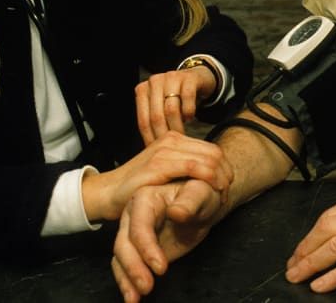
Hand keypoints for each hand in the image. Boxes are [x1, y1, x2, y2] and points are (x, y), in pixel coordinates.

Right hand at [82, 131, 230, 222]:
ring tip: (221, 196)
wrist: (110, 191)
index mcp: (173, 139)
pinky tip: (212, 191)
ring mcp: (164, 151)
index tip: (224, 188)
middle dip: (225, 174)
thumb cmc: (138, 185)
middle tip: (225, 194)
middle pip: (214, 153)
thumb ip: (182, 165)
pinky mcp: (159, 164)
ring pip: (208, 159)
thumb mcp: (163, 170)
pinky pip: (194, 168)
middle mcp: (170, 140)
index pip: (212, 149)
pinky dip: (209, 179)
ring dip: (220, 178)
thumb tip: (210, 173)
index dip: (225, 168)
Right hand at [112, 179, 224, 301]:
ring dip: (126, 279)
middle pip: (124, 243)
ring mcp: (132, 233)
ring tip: (134, 299)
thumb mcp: (201, 192)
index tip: (161, 267)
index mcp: (144, 198)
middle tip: (147, 287)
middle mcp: (132, 216)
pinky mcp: (138, 250)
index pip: (139, 225)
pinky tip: (133, 297)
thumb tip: (177, 212)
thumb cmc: (201, 193)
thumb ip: (190, 201)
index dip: (146, 247)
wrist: (200, 202)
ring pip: (121, 257)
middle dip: (133, 267)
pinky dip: (126, 282)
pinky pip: (125, 266)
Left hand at [135, 65, 217, 143]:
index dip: (150, 139)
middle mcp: (154, 82)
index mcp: (142, 90)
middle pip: (156, 116)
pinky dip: (189, 112)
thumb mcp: (160, 107)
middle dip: (165, 136)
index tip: (157, 153)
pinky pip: (187, 98)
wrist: (194, 79)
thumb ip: (153, 122)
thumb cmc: (175, 98)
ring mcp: (170, 77)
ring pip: (171, 109)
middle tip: (173, 149)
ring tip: (182, 135)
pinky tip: (190, 118)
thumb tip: (149, 151)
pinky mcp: (188, 78)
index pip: (143, 120)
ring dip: (178, 126)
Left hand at [285, 190, 335, 292]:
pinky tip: (320, 284)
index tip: (299, 251)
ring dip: (312, 264)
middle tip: (292, 266)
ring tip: (298, 276)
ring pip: (335, 248)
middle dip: (304, 250)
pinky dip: (333, 276)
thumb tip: (334, 236)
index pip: (328, 217)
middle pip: (326, 230)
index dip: (309, 236)